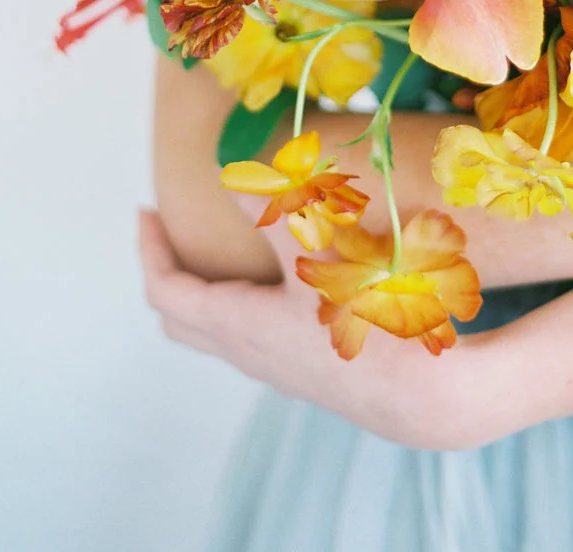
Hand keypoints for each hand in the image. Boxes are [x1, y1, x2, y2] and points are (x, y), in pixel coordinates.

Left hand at [138, 209, 482, 449]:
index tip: (144, 212)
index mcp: (239, 324)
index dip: (149, 249)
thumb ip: (275, 210)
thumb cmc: (373, 318)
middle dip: (168, 273)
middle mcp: (250, 354)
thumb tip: (230, 175)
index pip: (166, 290)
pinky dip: (241, 305)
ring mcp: (278, 370)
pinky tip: (277, 282)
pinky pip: (252, 339)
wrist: (427, 397)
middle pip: (182, 320)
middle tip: (168, 233)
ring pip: (218, 333)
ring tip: (219, 251)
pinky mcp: (308, 374)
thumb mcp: (323, 251)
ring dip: (206, 291)